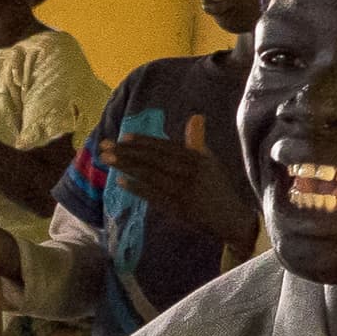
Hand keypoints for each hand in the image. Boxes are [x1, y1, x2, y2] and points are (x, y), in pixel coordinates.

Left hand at [103, 115, 256, 250]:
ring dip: (127, 167)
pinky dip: (137, 188)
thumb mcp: (210, 161)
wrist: (231, 218)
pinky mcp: (180, 208)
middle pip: (154, 159)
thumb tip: (196, 116)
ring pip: (151, 175)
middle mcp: (192, 172)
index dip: (144, 142)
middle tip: (105, 146)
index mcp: (198, 158)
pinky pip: (154, 195)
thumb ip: (197, 141)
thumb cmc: (217, 187)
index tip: (123, 137)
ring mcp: (185, 191)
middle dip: (128, 152)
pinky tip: (120, 181)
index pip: (166, 147)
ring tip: (107, 159)